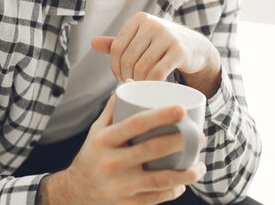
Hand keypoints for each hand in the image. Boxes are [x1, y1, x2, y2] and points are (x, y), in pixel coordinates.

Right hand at [44, 96, 206, 204]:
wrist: (74, 192)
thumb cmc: (92, 154)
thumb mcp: (97, 130)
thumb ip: (114, 108)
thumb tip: (132, 81)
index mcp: (104, 140)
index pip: (136, 124)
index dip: (160, 115)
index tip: (182, 109)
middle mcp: (111, 162)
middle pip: (152, 149)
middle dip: (181, 141)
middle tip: (200, 136)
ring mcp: (120, 185)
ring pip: (159, 180)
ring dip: (185, 173)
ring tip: (200, 166)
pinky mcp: (127, 203)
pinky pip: (156, 198)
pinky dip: (173, 191)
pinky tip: (184, 184)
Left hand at [91, 12, 220, 85]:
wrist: (195, 47)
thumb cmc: (161, 44)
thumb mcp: (140, 39)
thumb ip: (117, 42)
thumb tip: (93, 42)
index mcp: (139, 19)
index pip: (116, 47)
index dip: (115, 66)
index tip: (120, 77)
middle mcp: (152, 24)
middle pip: (128, 59)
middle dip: (127, 76)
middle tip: (132, 84)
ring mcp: (167, 36)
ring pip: (142, 68)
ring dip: (139, 82)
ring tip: (141, 86)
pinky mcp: (179, 50)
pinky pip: (157, 73)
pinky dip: (152, 84)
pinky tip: (153, 86)